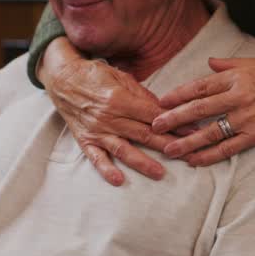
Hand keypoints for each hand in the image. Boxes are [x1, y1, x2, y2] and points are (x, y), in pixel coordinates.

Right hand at [44, 43, 178, 185]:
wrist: (62, 79)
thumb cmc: (94, 75)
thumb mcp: (121, 76)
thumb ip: (142, 94)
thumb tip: (163, 110)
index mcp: (120, 99)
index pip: (153, 115)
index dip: (174, 123)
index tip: (191, 131)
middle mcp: (109, 117)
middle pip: (144, 134)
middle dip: (167, 145)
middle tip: (186, 154)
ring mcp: (97, 130)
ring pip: (124, 149)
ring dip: (143, 162)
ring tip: (160, 173)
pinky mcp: (85, 140)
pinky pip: (96, 158)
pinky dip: (106, 170)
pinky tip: (119, 180)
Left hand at [153, 57, 254, 165]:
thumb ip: (233, 63)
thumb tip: (210, 62)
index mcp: (238, 76)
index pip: (201, 86)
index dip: (178, 94)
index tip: (161, 101)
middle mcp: (239, 96)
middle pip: (198, 109)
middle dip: (173, 119)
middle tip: (154, 127)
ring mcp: (247, 118)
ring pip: (209, 132)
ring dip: (186, 142)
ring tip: (168, 150)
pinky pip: (228, 148)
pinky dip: (209, 156)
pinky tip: (195, 161)